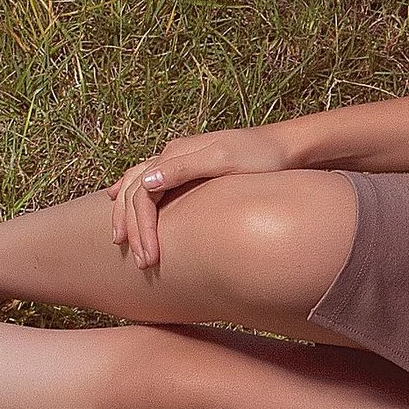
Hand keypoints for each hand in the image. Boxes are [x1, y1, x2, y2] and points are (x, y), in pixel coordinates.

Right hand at [106, 125, 293, 268]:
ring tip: (120, 239)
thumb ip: (184, 168)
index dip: (141, 227)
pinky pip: (150, 182)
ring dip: (127, 214)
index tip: (149, 258)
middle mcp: (172, 155)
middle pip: (136, 192)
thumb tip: (146, 182)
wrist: (287, 147)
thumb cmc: (261, 157)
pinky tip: (124, 199)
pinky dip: (134, 194)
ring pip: (137, 186)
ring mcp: (179, 160)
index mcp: (176, 154)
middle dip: (133, 228)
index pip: (143, 194)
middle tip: (140, 261)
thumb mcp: (225, 160)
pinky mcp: (190, 168)